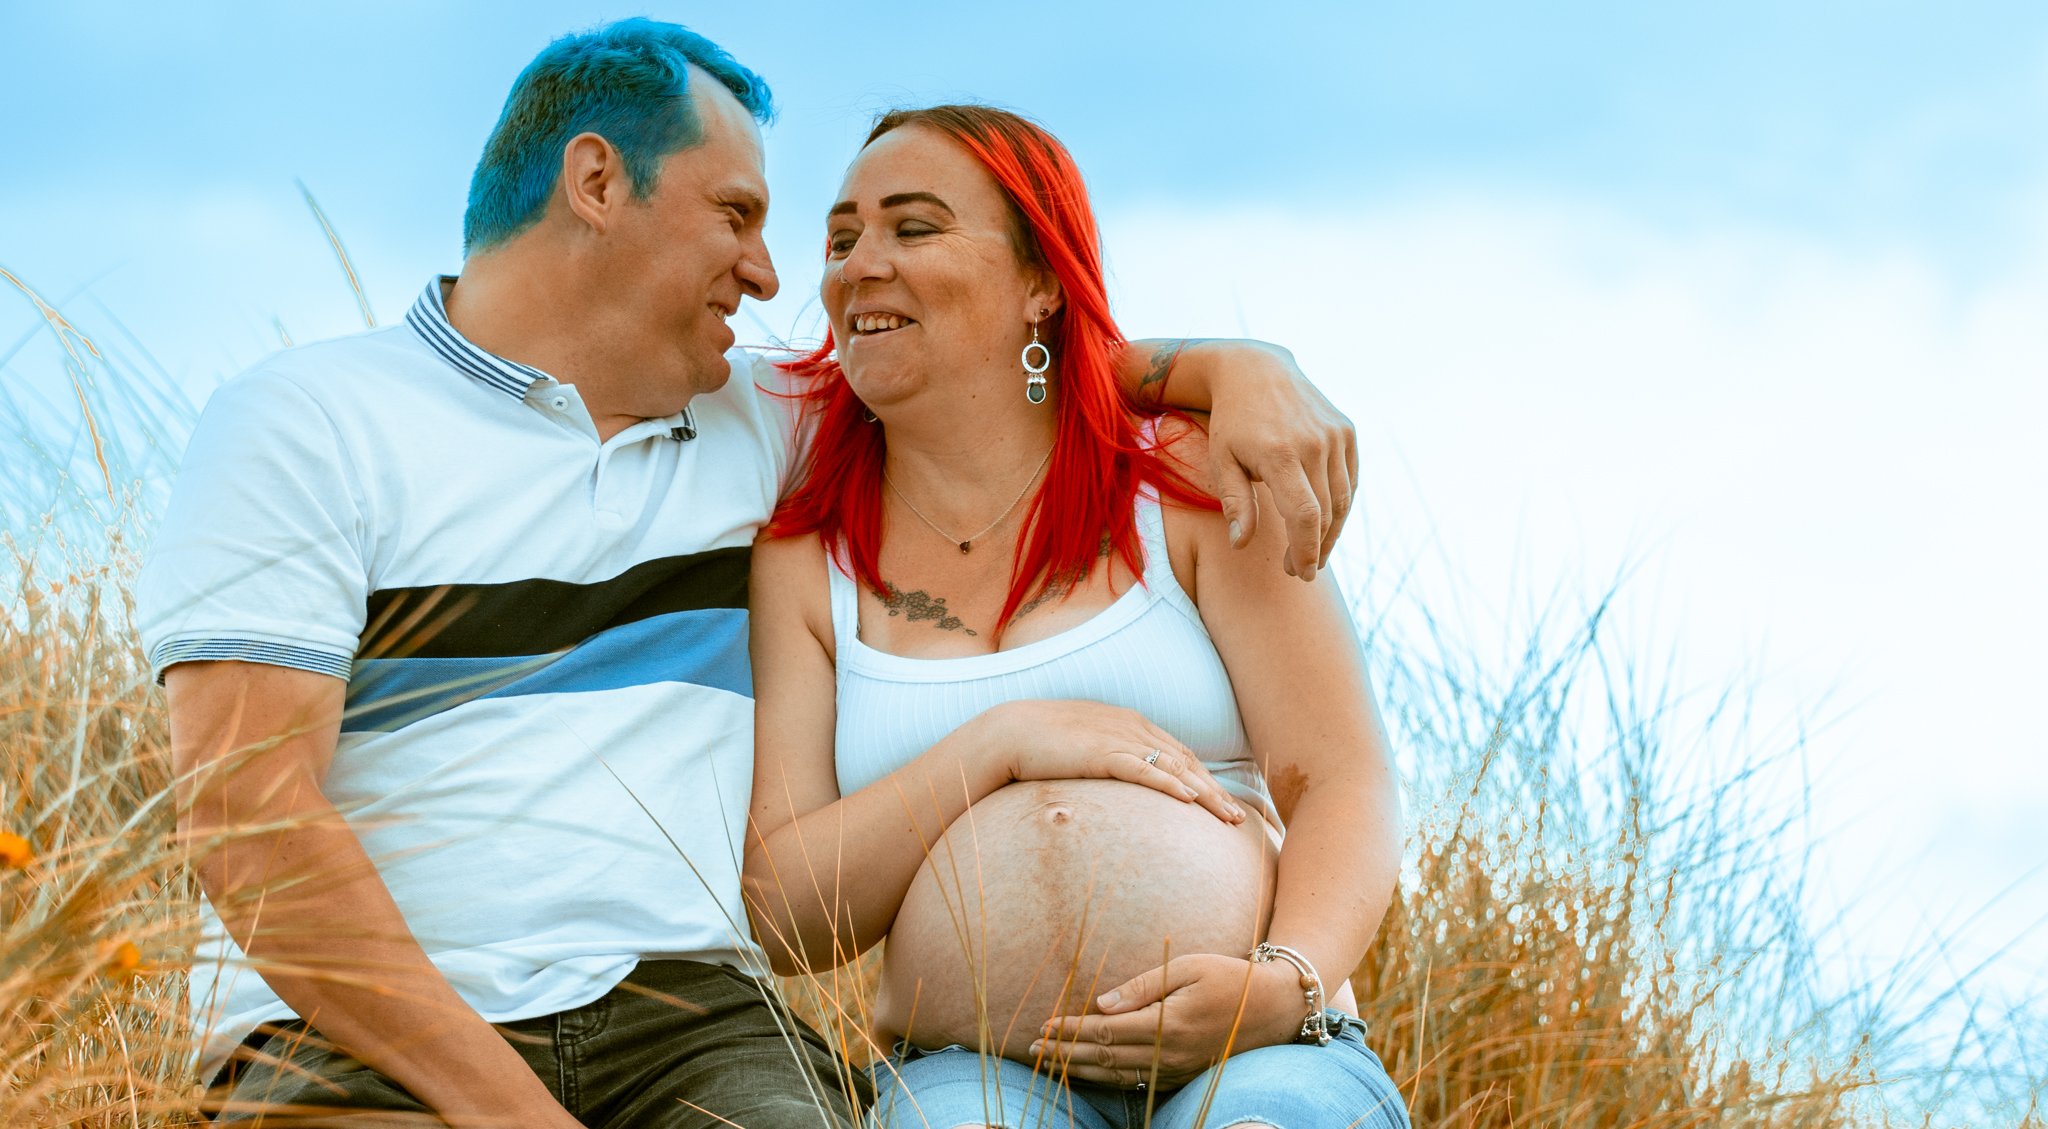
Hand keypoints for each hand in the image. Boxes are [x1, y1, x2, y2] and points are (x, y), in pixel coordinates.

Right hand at [974, 700, 1245, 823]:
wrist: (1009, 732)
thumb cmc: (1042, 743)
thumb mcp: (1085, 748)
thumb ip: (1108, 759)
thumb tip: (1121, 786)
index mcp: (1131, 724)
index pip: (1179, 753)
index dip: (1205, 779)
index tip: (1224, 803)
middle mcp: (1132, 728)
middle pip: (1187, 762)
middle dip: (1216, 792)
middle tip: (1238, 819)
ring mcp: (1118, 739)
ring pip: (1174, 768)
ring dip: (1205, 794)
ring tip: (1227, 818)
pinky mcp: (1102, 753)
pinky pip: (1144, 770)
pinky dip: (1170, 784)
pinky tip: (1188, 800)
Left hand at [1032, 953, 1301, 1089]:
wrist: (1274, 1008)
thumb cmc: (1230, 977)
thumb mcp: (1187, 968)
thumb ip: (1143, 987)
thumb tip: (1102, 1004)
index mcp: (1170, 1024)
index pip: (1107, 1032)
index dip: (1072, 1032)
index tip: (1045, 1027)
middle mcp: (1171, 1053)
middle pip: (1106, 1059)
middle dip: (1066, 1055)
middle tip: (1034, 1051)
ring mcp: (1177, 1069)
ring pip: (1118, 1076)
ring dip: (1080, 1071)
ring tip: (1051, 1065)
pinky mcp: (1182, 1076)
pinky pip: (1137, 1083)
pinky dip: (1107, 1080)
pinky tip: (1088, 1074)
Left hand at [1200, 343, 1356, 580]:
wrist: (1255, 370)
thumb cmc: (1231, 422)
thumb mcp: (1221, 461)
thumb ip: (1235, 503)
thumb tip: (1240, 545)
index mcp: (1279, 454)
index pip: (1304, 516)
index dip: (1306, 551)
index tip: (1300, 573)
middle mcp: (1314, 443)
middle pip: (1327, 514)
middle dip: (1315, 549)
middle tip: (1299, 570)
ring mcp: (1335, 435)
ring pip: (1343, 500)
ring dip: (1331, 533)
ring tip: (1312, 553)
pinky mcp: (1346, 431)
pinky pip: (1350, 480)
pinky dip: (1341, 506)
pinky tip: (1325, 523)